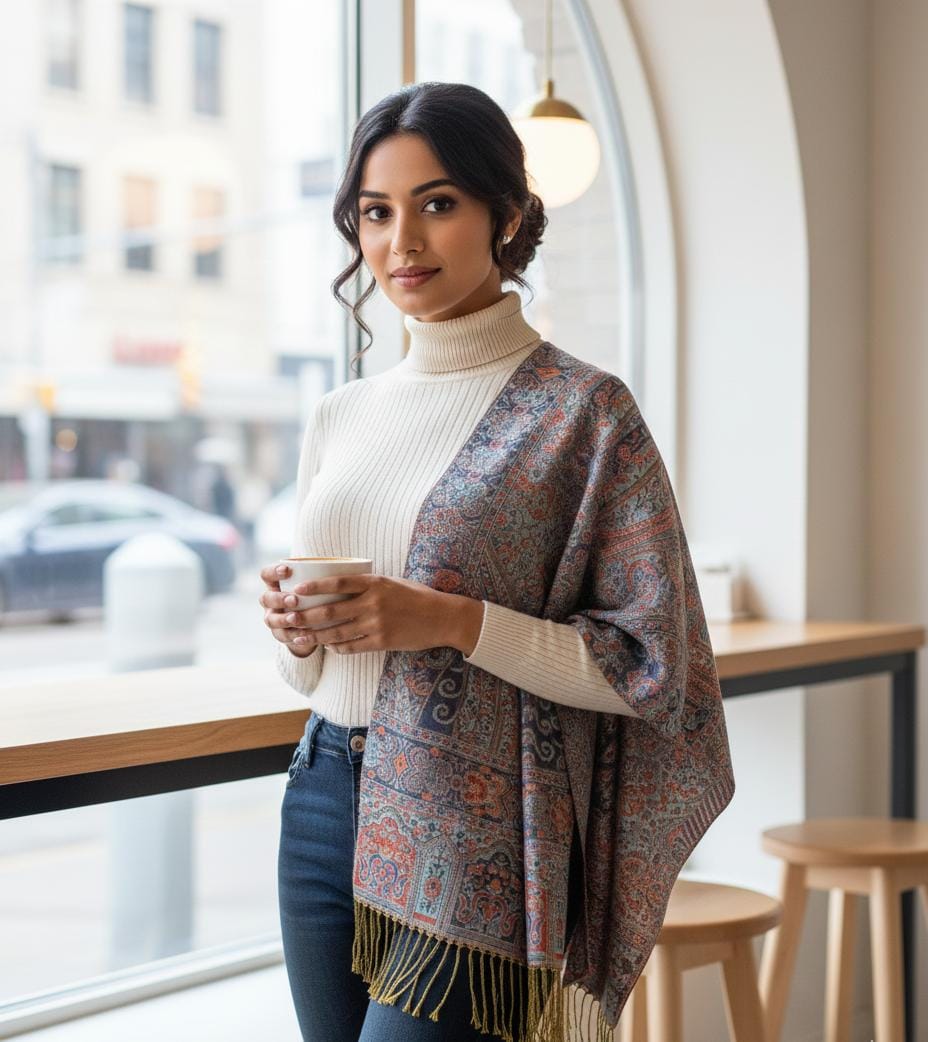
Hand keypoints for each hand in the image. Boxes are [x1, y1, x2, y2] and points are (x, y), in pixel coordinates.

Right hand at [259, 563, 318, 656]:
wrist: (314, 620)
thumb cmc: (316, 594)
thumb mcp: (316, 583)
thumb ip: (320, 576)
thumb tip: (341, 564)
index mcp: (276, 584)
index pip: (266, 574)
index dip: (273, 571)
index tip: (287, 570)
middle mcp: (271, 601)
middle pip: (266, 598)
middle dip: (279, 599)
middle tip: (294, 600)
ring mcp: (274, 618)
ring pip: (270, 619)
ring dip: (283, 619)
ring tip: (295, 618)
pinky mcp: (281, 634)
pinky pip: (283, 636)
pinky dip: (293, 635)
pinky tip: (303, 634)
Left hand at [261, 571, 483, 655]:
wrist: (442, 617)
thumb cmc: (416, 597)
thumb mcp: (391, 583)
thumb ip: (367, 584)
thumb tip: (339, 585)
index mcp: (374, 582)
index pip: (338, 582)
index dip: (314, 587)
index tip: (296, 591)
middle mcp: (373, 602)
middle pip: (331, 610)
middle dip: (306, 615)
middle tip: (289, 618)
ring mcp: (377, 623)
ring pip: (337, 631)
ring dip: (316, 636)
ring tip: (300, 637)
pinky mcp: (382, 641)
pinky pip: (353, 646)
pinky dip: (338, 647)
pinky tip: (329, 647)